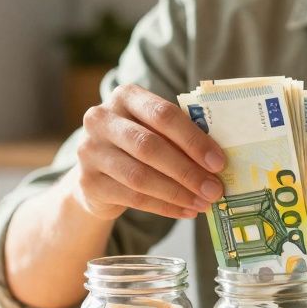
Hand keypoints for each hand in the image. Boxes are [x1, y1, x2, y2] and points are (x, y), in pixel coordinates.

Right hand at [70, 84, 225, 220]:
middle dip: (187, 171)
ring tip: (203, 203)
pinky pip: (133, 198)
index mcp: (125, 96)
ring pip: (140, 176)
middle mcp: (101, 118)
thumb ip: (179, 136)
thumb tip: (218, 162)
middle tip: (214, 189)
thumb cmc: (139, 144)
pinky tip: (185, 211)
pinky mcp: (88, 182)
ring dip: (177, 193)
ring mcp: (90, 150)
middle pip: (149, 146)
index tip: (218, 162)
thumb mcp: (156, 130)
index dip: (193, 140)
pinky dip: (164, 207)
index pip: (163, 114)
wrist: (99, 171)